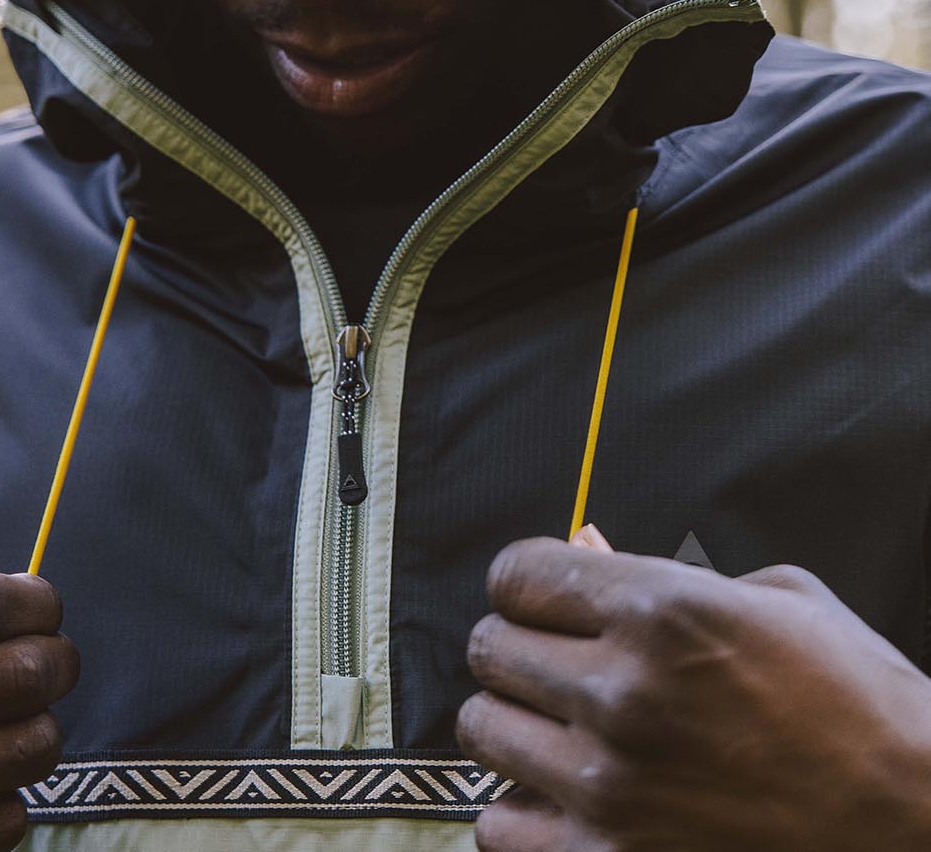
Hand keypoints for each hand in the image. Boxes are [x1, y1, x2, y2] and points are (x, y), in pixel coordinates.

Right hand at [0, 567, 78, 850]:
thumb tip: (18, 607)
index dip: (31, 601)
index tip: (40, 607)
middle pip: (15, 676)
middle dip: (53, 661)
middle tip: (48, 661)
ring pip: (25, 751)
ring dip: (36, 729)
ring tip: (11, 722)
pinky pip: (0, 824)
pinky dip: (3, 799)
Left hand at [457, 535, 930, 850]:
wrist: (916, 818)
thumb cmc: (854, 699)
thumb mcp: (773, 598)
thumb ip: (662, 570)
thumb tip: (584, 547)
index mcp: (663, 609)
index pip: (516, 575)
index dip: (526, 583)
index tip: (543, 598)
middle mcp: (625, 690)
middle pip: (489, 648)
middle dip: (518, 647)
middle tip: (556, 664)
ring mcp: (612, 783)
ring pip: (483, 728)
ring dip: (516, 723)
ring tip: (562, 728)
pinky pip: (499, 827)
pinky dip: (521, 810)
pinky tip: (565, 797)